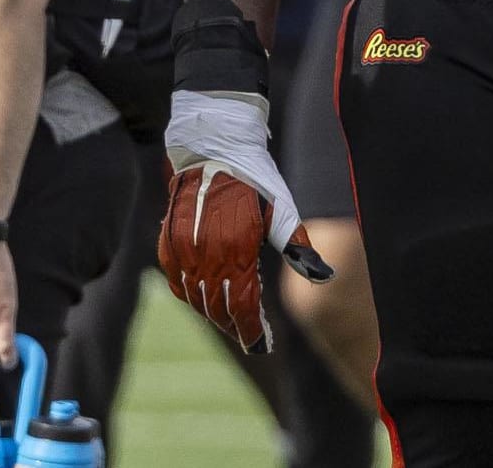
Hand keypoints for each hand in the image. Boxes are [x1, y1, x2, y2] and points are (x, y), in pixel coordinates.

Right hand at [158, 90, 331, 353]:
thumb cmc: (254, 176)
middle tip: (250, 339)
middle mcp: (206, 253)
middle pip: (216, 308)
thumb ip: (298, 246)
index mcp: (237, 247)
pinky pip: (175, 282)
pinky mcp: (167, 241)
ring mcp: (182, 249)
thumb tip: (324, 276)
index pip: (241, 306)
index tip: (261, 346)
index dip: (251, 331)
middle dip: (234, 328)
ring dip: (212, 315)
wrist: (213, 145)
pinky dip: (189, 296)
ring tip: (231, 322)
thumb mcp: (281, 208)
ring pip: (194, 299)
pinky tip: (202, 300)